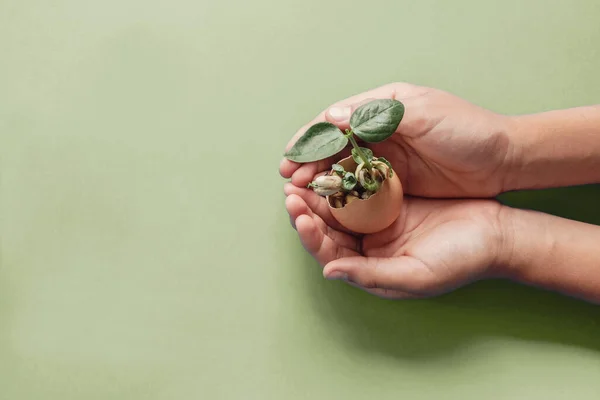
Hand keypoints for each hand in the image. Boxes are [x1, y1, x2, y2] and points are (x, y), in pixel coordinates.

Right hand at [280, 82, 514, 197]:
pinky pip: (360, 187)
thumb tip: (333, 116)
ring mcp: (387, 158)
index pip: (337, 121)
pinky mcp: (395, 181)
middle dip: (309, 162)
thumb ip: (378, 114)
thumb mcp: (423, 114)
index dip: (312, 138)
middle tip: (289, 180)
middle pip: (334, 146)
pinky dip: (342, 194)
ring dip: (321, 180)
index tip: (291, 156)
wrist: (503, 160)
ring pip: (343, 168)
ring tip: (300, 194)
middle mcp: (380, 131)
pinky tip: (328, 205)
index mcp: (383, 107)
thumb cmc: (466, 130)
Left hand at [284, 184, 506, 298]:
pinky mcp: (392, 195)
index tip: (298, 213)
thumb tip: (329, 271)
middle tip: (291, 188)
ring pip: (340, 203)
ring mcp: (379, 218)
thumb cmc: (460, 261)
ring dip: (322, 189)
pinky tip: (337, 161)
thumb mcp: (415, 275)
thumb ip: (371, 275)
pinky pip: (362, 184)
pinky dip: (349, 174)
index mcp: (369, 265)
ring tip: (305, 173)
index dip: (309, 234)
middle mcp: (368, 243)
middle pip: (327, 226)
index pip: (328, 251)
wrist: (498, 234)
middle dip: (307, 207)